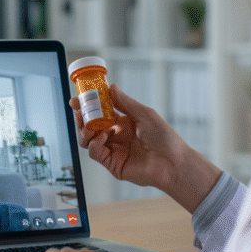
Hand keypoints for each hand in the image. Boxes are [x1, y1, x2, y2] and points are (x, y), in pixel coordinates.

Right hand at [70, 84, 188, 188]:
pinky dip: (94, 144)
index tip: (77, 99)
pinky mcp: (112, 164)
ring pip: (88, 140)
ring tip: (88, 125)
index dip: (87, 106)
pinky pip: (95, 153)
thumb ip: (125, 103)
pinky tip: (102, 137)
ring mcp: (113, 151)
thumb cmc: (164, 137)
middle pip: (90, 126)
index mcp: (123, 123)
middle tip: (78, 110)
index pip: (100, 113)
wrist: (173, 162)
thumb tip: (111, 87)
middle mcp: (116, 136)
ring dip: (85, 131)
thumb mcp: (144, 114)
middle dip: (82, 118)